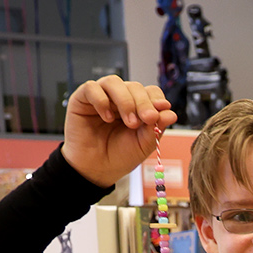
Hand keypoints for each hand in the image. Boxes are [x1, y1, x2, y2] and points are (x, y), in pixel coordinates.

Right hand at [61, 75, 178, 188]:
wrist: (97, 169)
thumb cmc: (120, 155)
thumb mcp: (144, 144)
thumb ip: (157, 128)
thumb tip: (171, 113)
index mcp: (137, 106)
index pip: (150, 91)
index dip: (156, 99)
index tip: (162, 111)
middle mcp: (120, 98)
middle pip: (135, 86)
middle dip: (144, 102)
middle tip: (147, 119)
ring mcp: (101, 96)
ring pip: (114, 82)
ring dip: (126, 101)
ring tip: (130, 123)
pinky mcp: (82, 99)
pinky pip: (91, 88)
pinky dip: (102, 100)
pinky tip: (108, 118)